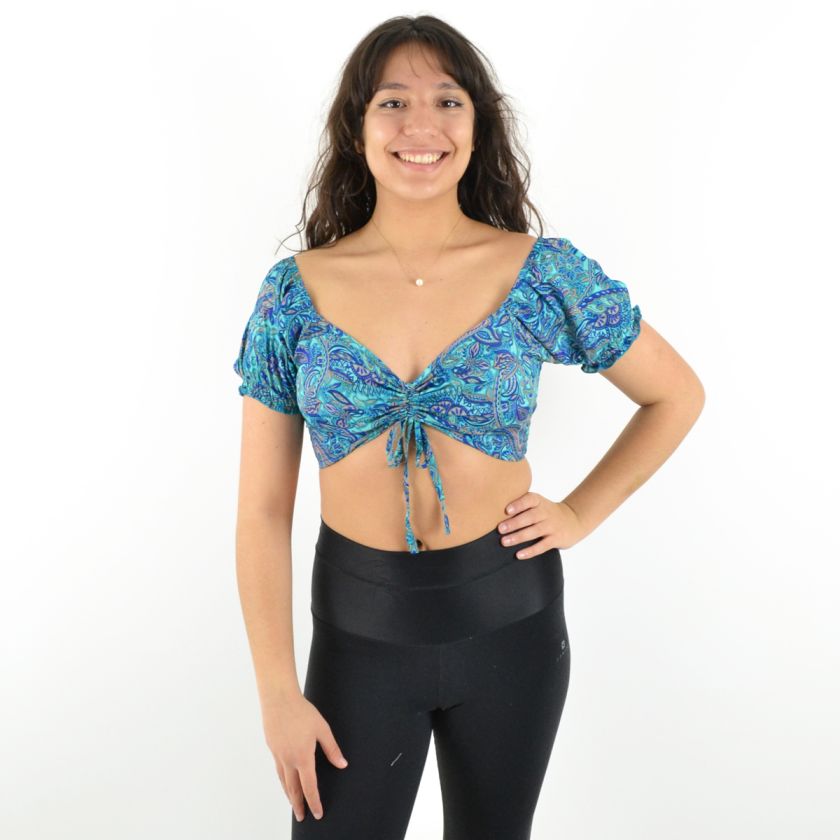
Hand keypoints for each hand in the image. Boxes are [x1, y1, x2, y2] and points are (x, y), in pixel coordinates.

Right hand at [262, 693, 348, 822]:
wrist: (279, 699)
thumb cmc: (302, 711)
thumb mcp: (322, 729)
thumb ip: (332, 749)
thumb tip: (342, 764)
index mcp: (303, 757)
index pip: (309, 787)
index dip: (314, 802)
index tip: (318, 813)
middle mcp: (288, 760)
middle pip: (293, 789)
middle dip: (299, 805)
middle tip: (302, 817)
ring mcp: (278, 755)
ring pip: (283, 781)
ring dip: (289, 795)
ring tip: (293, 804)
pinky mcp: (272, 748)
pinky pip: (278, 770)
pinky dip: (282, 780)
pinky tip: (285, 780)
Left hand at [497, 492, 585, 558]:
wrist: (573, 520)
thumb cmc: (545, 511)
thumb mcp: (537, 503)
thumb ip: (520, 504)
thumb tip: (492, 510)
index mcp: (539, 501)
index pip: (529, 500)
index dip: (518, 504)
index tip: (506, 510)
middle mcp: (546, 512)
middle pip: (530, 517)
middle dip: (514, 523)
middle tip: (500, 529)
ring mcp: (552, 526)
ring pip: (534, 531)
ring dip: (518, 537)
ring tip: (504, 542)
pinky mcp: (556, 539)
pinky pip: (542, 546)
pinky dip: (530, 551)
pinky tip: (519, 555)